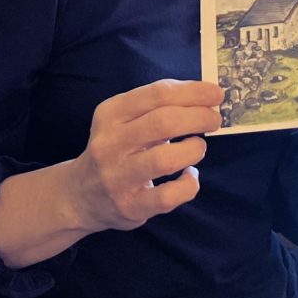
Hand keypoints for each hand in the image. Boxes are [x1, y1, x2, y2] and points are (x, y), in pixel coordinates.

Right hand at [70, 79, 221, 232]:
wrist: (81, 194)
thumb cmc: (117, 148)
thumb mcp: (124, 119)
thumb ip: (157, 106)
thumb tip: (206, 96)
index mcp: (110, 114)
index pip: (157, 94)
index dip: (193, 92)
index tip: (216, 93)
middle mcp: (110, 143)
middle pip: (163, 122)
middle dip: (199, 117)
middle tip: (214, 119)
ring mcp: (118, 177)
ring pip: (165, 160)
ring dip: (194, 149)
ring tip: (197, 147)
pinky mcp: (130, 206)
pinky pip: (169, 196)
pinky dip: (189, 184)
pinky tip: (189, 176)